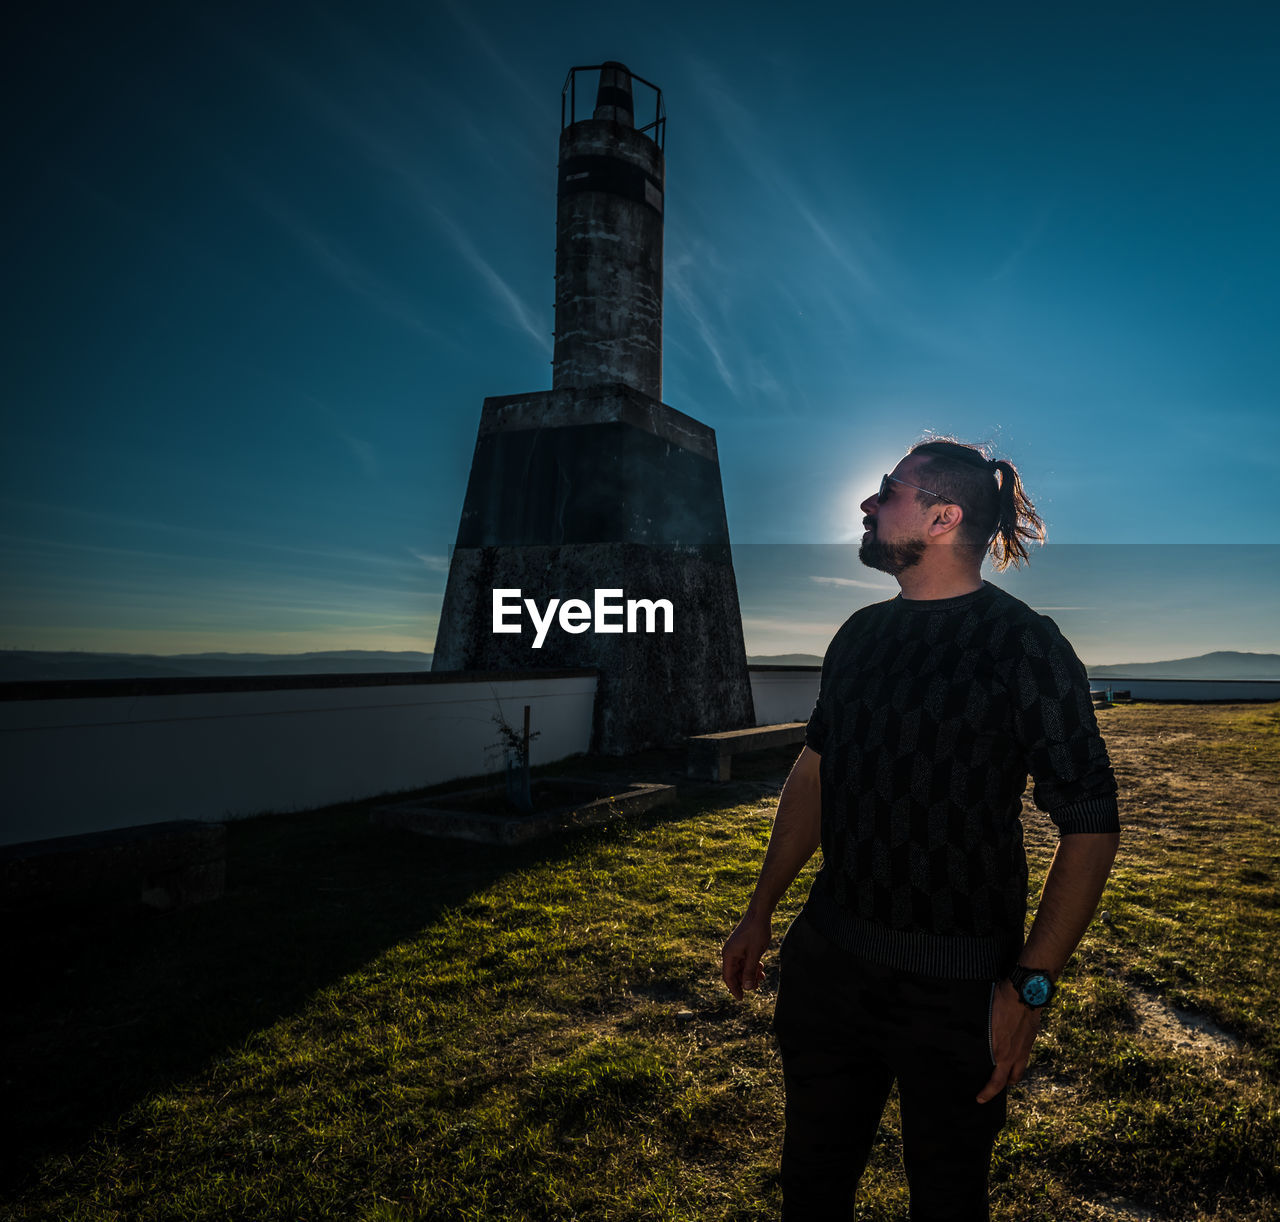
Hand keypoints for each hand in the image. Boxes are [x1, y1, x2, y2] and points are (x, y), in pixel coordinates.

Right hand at [721, 912, 770, 999]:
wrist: (760, 913)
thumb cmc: (757, 932)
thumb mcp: (755, 954)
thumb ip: (750, 971)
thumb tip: (747, 987)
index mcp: (729, 954)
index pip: (728, 977)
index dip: (734, 989)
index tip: (741, 998)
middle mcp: (730, 952)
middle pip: (735, 973)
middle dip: (745, 981)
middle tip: (757, 986)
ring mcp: (736, 949)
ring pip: (741, 968)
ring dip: (750, 974)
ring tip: (761, 977)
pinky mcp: (742, 947)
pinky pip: (745, 961)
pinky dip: (752, 966)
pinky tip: (761, 968)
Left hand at [976, 980, 1042, 1102]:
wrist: (1025, 992)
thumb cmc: (1000, 1001)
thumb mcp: (984, 1019)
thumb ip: (980, 1034)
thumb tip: (970, 1039)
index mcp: (1001, 1052)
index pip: (996, 1082)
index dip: (987, 1093)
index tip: (979, 1099)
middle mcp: (1015, 1054)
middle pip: (1011, 1080)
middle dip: (1002, 1086)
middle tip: (994, 1087)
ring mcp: (1025, 1047)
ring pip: (1020, 1069)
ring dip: (1012, 1074)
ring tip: (1004, 1072)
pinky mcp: (1031, 1038)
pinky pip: (1025, 1055)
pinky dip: (1018, 1058)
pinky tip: (1012, 1051)